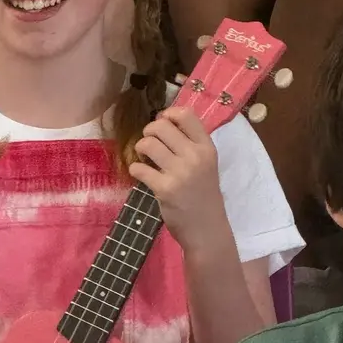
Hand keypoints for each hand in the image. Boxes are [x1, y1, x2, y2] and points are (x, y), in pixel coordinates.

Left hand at [128, 108, 226, 250]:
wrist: (206, 229)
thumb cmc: (203, 193)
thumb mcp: (206, 164)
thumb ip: (190, 143)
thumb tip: (162, 119)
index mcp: (207, 147)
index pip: (186, 115)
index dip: (168, 113)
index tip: (162, 122)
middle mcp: (195, 156)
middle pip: (162, 126)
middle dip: (149, 130)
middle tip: (149, 141)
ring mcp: (180, 173)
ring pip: (148, 144)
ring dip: (140, 148)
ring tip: (145, 157)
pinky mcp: (165, 189)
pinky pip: (139, 168)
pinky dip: (135, 169)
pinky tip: (141, 174)